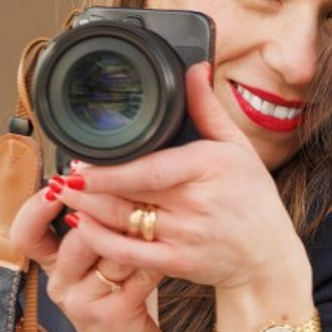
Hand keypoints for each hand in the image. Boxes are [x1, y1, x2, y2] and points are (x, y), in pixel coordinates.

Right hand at [9, 182, 165, 331]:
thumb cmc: (112, 302)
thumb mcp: (92, 267)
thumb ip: (92, 231)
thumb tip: (103, 178)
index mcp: (52, 267)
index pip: (25, 234)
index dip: (35, 207)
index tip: (58, 183)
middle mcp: (61, 285)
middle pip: (78, 236)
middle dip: (106, 211)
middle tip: (131, 188)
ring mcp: (85, 303)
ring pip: (111, 253)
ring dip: (137, 231)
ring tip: (157, 211)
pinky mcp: (113, 316)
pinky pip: (137, 274)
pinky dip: (155, 257)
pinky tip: (169, 246)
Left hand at [44, 64, 310, 302]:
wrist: (267, 258)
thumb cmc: (254, 200)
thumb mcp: (238, 149)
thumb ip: (208, 109)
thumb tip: (194, 68)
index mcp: (210, 167)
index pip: (150, 167)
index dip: (109, 168)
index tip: (79, 161)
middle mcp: (198, 203)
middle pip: (129, 192)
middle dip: (89, 185)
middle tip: (64, 174)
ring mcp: (187, 236)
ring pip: (123, 221)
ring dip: (87, 209)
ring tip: (65, 195)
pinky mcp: (178, 263)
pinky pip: (129, 253)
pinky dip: (101, 240)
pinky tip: (83, 226)